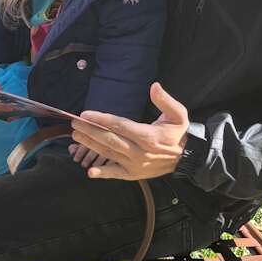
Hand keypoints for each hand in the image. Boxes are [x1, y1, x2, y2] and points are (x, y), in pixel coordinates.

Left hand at [70, 83, 188, 180]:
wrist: (186, 159)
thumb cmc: (178, 133)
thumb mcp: (178, 114)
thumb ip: (165, 100)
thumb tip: (154, 86)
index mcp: (148, 136)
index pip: (120, 126)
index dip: (101, 119)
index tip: (86, 114)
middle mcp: (139, 152)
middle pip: (110, 140)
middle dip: (90, 131)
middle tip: (75, 123)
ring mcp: (135, 165)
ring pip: (109, 154)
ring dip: (90, 145)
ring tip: (76, 136)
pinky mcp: (133, 174)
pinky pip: (116, 174)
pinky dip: (103, 173)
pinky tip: (90, 171)